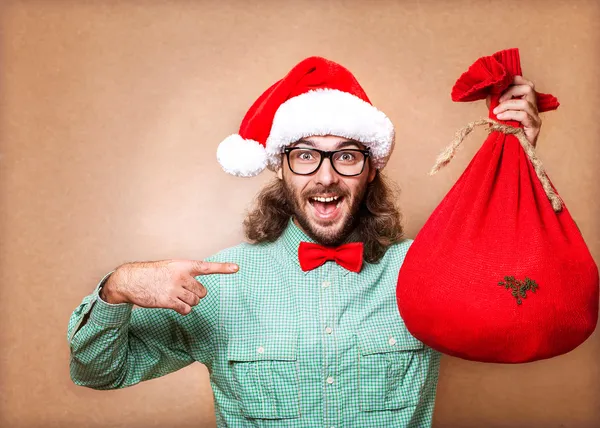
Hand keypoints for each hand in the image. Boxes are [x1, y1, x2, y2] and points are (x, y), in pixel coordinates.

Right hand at [100, 259, 238, 314]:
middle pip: (202, 292)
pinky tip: (173, 305)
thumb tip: (197, 290)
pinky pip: (186, 310)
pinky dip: (183, 310)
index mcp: (184, 265)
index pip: (207, 266)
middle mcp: (182, 276)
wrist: (131, 279)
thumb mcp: (170, 267)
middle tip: (183, 292)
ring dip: (188, 303)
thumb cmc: (152, 273)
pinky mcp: (168, 301)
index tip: (237, 268)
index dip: (223, 267)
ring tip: (175, 297)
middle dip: (196, 295)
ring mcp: (175, 289)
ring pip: (195, 302)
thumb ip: (185, 274)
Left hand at [486, 75, 541, 146]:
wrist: (511, 156)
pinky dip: (509, 114)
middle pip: (529, 88)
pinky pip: (523, 115)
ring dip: (507, 105)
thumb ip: (495, 103)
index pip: (527, 84)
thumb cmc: (505, 136)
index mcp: (526, 104)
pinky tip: (500, 118)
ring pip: (525, 102)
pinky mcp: (534, 128)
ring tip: (496, 112)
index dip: (515, 80)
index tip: (500, 85)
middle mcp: (534, 109)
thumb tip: (489, 91)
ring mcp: (536, 118)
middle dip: (510, 91)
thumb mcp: (498, 115)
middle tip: (497, 102)